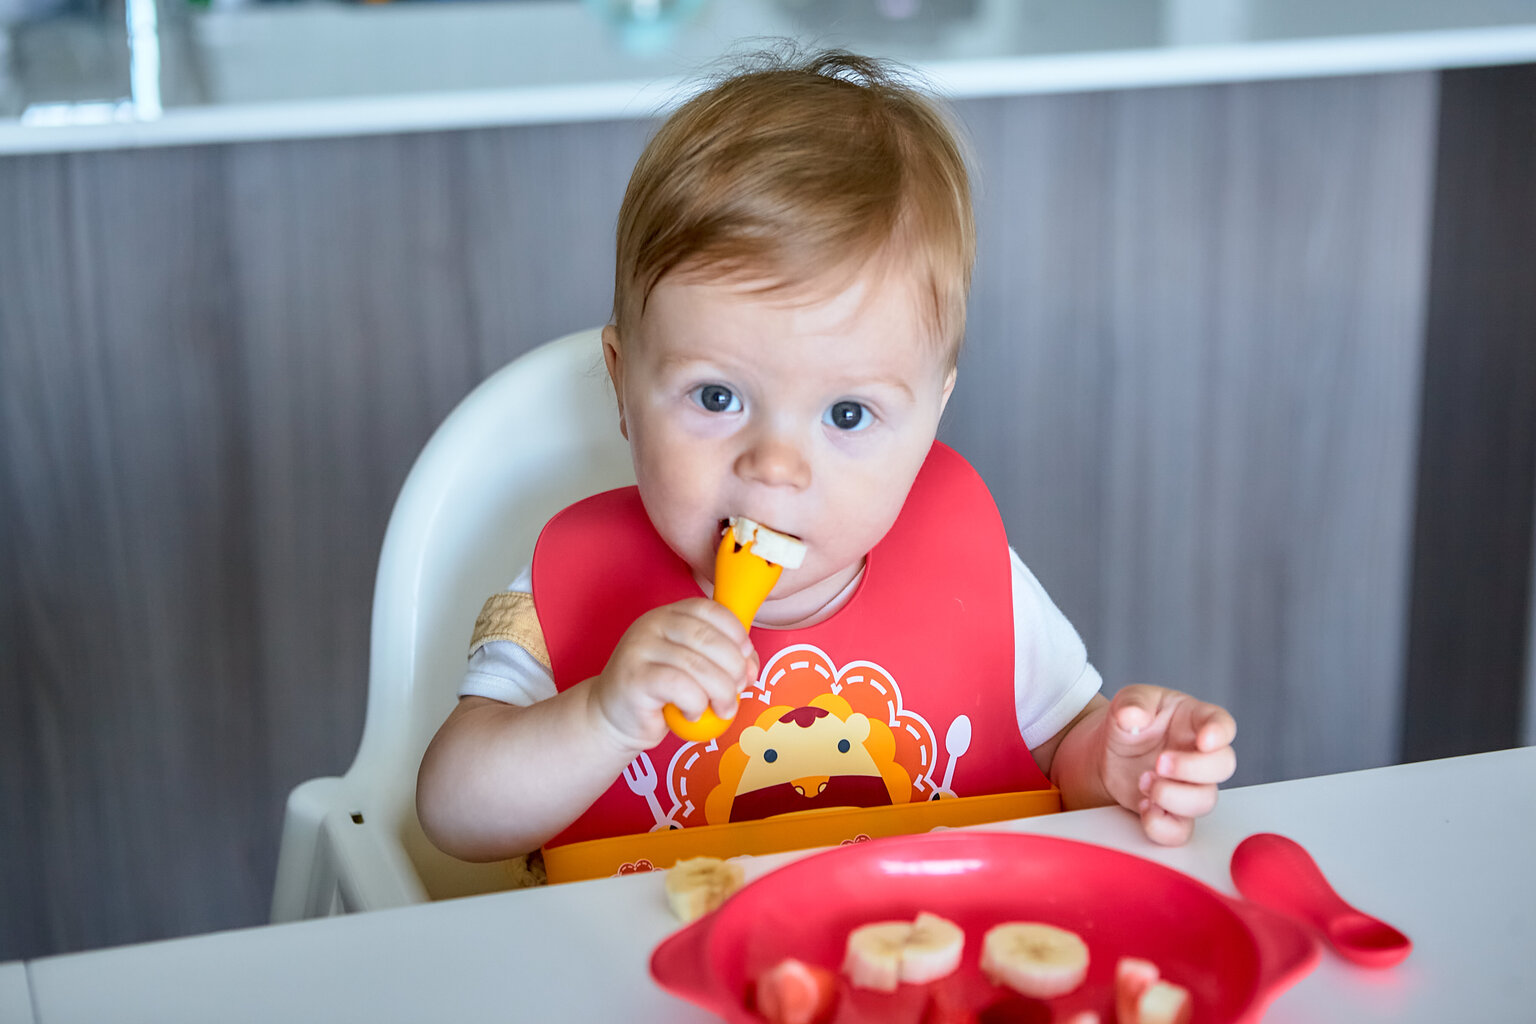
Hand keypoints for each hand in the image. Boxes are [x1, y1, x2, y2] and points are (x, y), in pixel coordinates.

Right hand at [588, 598, 757, 750]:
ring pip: (698, 665)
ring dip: (721, 692)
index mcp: (670, 614)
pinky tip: (692, 713)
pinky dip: (696, 703)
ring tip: (723, 709)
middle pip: (708, 638)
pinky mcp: (635, 677)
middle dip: (734, 668)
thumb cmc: (660, 694)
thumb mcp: (695, 670)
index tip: (746, 658)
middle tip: (738, 690)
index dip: (736, 633)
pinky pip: (680, 686)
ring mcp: (640, 648)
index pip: (711, 610)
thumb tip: (750, 667)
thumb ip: (722, 661)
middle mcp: (653, 624)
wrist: (613, 718)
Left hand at [1101, 685, 1236, 845]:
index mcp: (1194, 720)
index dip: (1220, 733)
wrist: (1107, 754)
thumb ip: (1132, 703)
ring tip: (1143, 781)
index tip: (1205, 740)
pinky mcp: (1174, 812)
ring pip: (1205, 801)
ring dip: (1172, 796)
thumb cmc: (1128, 722)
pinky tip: (1144, 807)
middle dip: (1192, 768)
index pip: (1222, 723)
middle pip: (1223, 766)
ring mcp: (1189, 786)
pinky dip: (1161, 826)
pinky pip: (1180, 831)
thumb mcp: (1128, 701)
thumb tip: (1132, 715)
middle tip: (1160, 763)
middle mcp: (1199, 754)